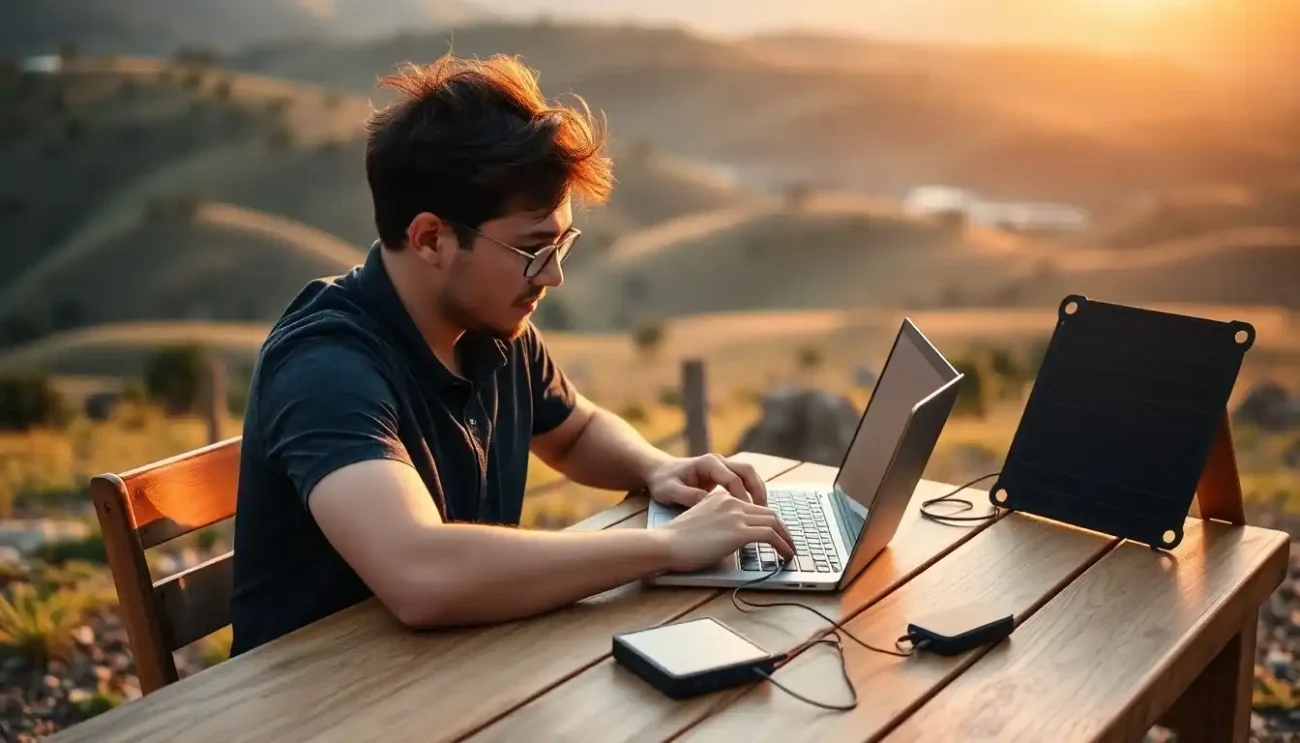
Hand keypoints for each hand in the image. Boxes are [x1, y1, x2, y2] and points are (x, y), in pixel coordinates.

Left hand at [644, 453, 768, 508]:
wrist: (658, 472)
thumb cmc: (663, 481)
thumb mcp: (670, 491)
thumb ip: (689, 496)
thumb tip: (709, 504)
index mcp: (708, 463)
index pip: (732, 479)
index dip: (741, 497)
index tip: (747, 515)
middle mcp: (719, 461)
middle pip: (747, 472)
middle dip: (758, 491)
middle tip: (764, 512)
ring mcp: (723, 466)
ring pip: (749, 475)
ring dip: (758, 492)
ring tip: (764, 513)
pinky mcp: (724, 474)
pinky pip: (744, 481)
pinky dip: (751, 493)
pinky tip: (754, 511)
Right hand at [657, 489, 794, 571]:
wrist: (666, 543)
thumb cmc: (676, 539)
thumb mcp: (699, 520)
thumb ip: (717, 520)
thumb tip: (731, 537)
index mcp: (722, 496)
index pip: (754, 506)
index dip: (770, 521)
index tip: (776, 533)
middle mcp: (731, 501)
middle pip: (769, 512)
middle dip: (783, 529)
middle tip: (789, 543)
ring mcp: (736, 515)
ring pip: (774, 522)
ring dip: (787, 538)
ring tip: (791, 551)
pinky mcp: (739, 531)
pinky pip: (770, 536)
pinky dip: (783, 546)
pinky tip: (786, 556)